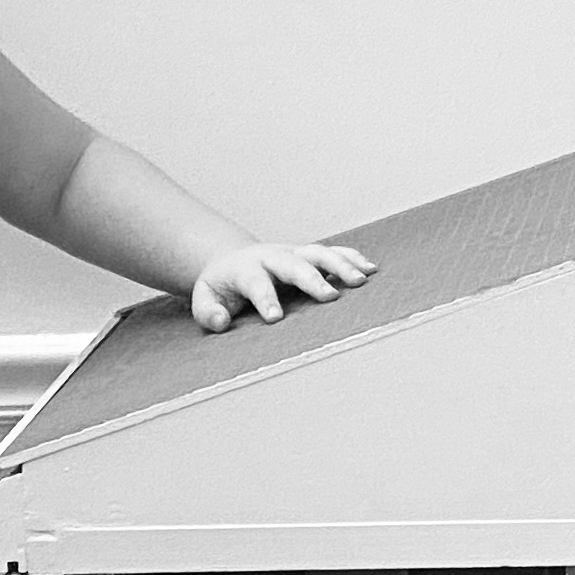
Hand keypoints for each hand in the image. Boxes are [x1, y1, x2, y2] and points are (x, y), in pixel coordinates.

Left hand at [190, 241, 375, 332]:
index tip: (275, 318)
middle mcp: (272, 256)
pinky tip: (370, 269)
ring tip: (361, 280)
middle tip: (329, 297)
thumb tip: (221, 321)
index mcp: (245, 269)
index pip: (256, 282)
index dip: (265, 299)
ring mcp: (292, 253)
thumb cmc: (222, 288)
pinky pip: (332, 252)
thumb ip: (208, 312)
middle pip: (293, 264)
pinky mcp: (307, 255)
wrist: (232, 260)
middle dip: (311, 279)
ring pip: (317, 253)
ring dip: (340, 265)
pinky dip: (351, 258)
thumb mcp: (205, 299)